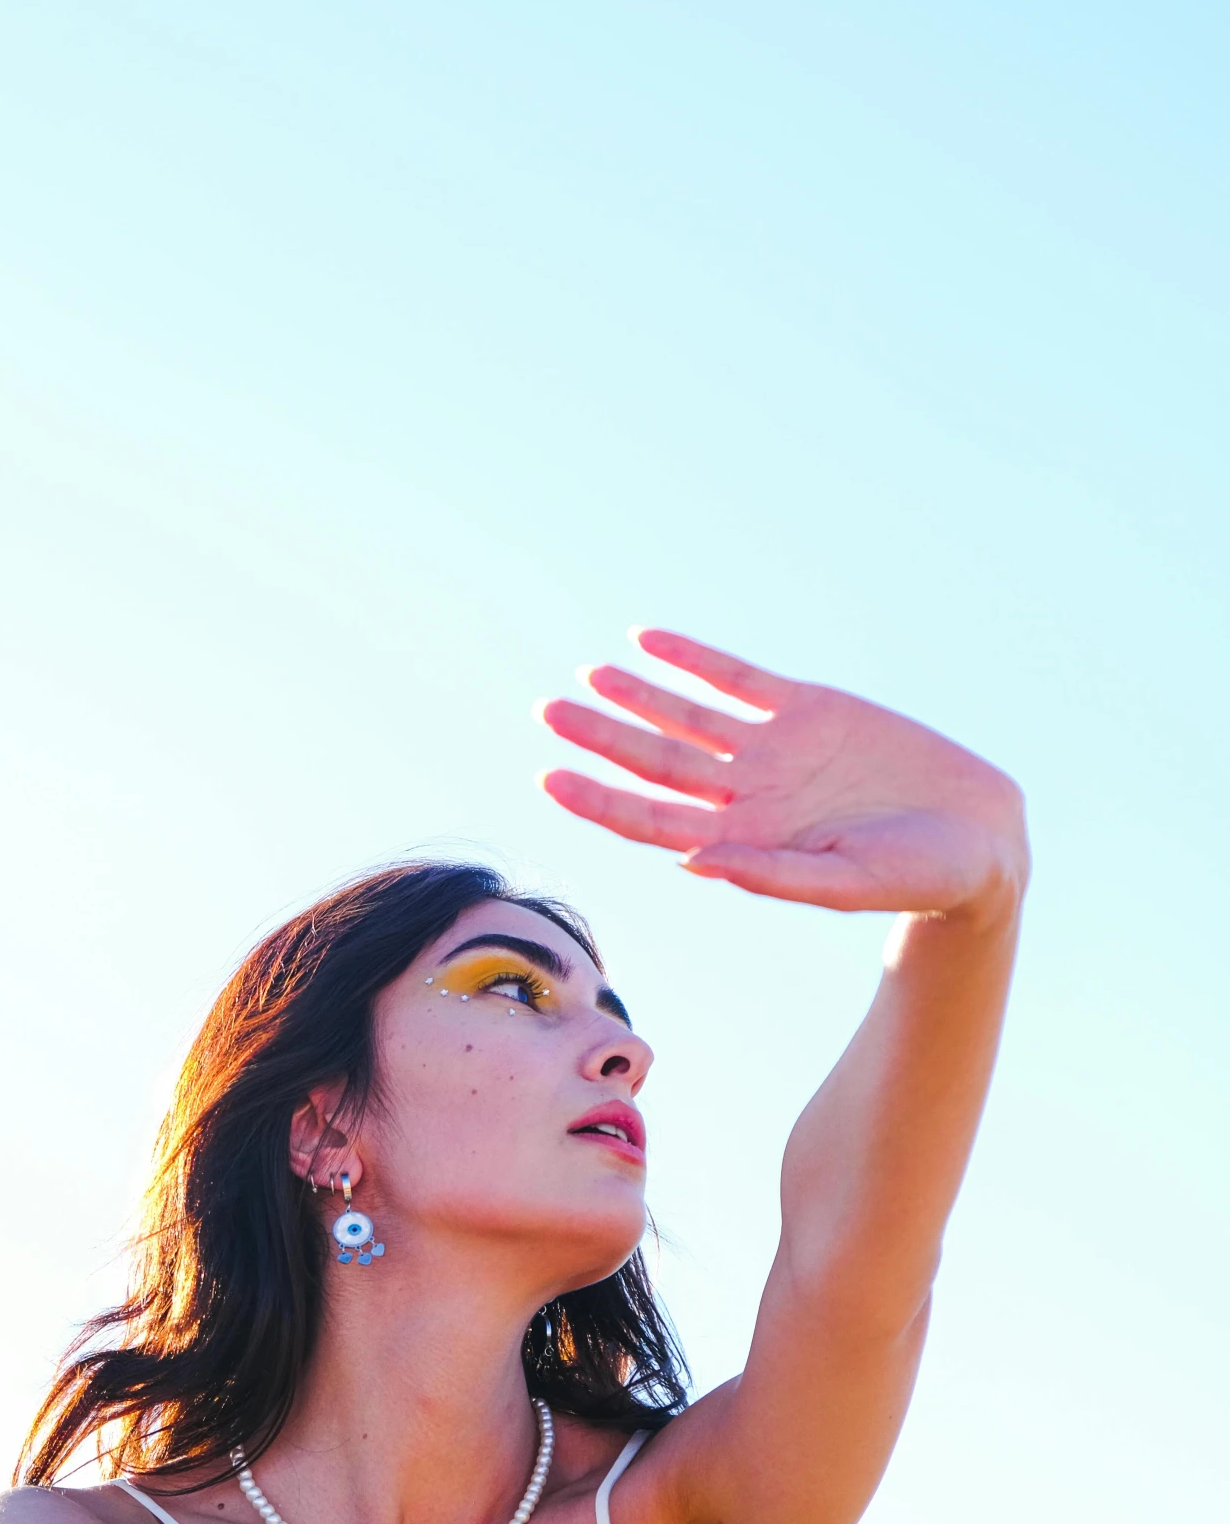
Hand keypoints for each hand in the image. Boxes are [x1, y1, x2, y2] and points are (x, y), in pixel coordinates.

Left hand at [540, 629, 1027, 917]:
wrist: (977, 837)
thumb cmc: (913, 879)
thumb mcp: (844, 883)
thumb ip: (769, 876)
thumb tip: (689, 862)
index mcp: (745, 841)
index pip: (652, 819)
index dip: (600, 800)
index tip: (550, 778)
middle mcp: (747, 793)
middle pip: (656, 760)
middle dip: (601, 737)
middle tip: (547, 712)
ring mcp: (773, 748)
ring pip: (687, 715)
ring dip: (636, 695)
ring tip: (588, 677)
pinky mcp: (808, 708)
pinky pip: (738, 678)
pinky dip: (692, 658)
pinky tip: (647, 640)